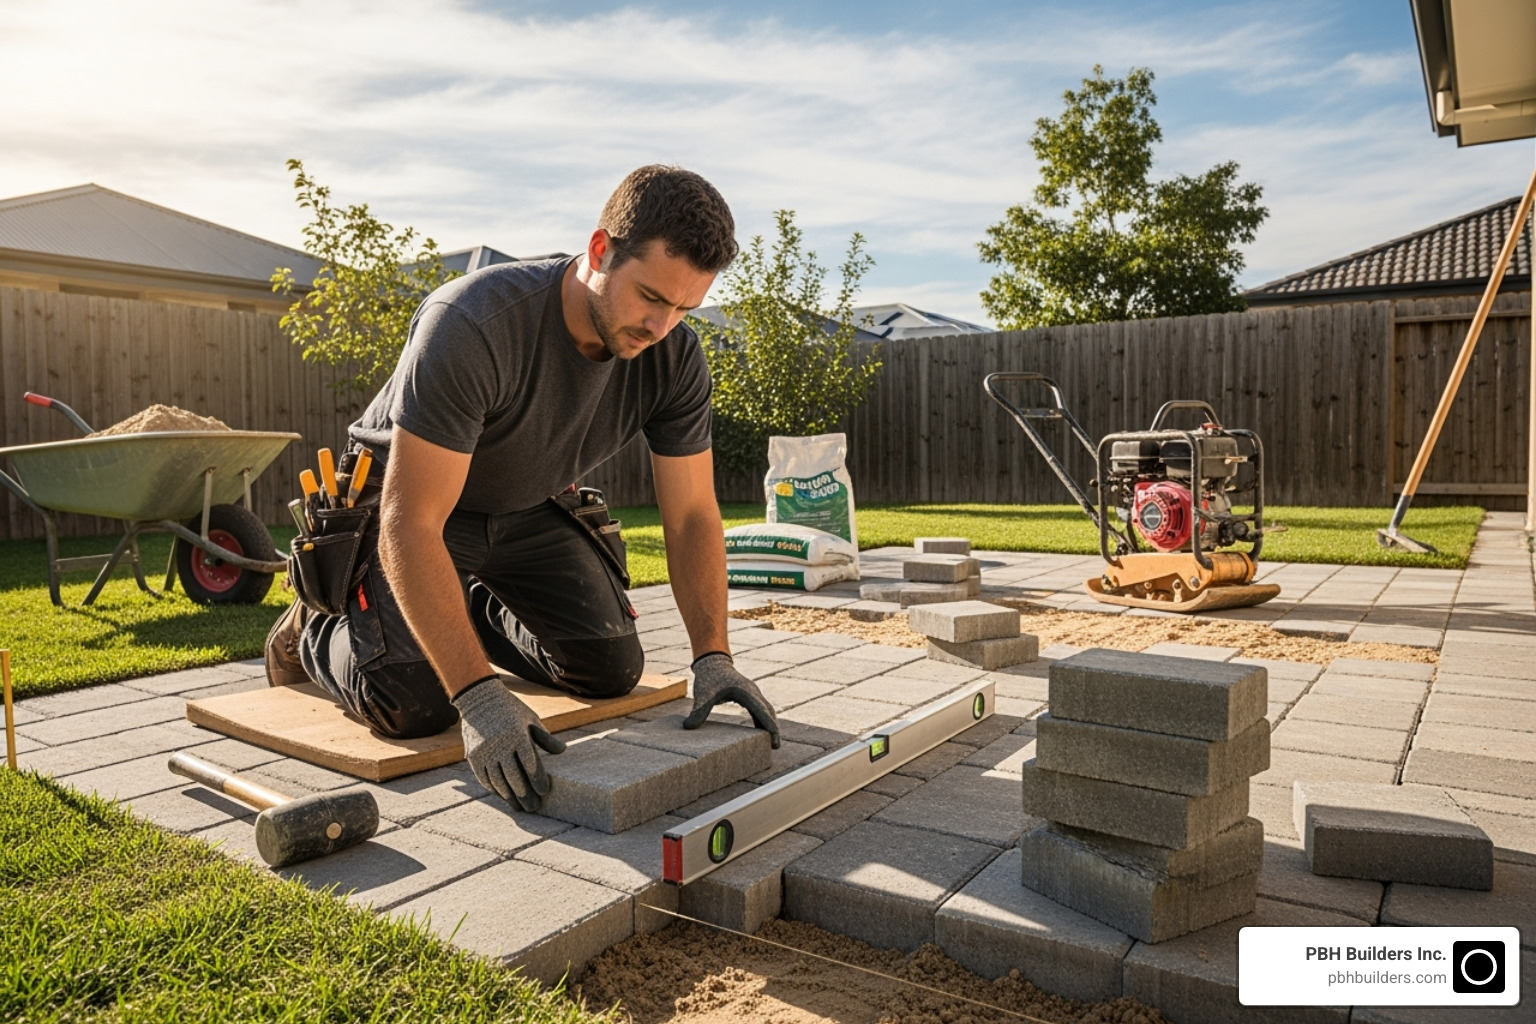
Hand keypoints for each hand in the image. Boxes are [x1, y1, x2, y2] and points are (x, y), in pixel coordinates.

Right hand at [453, 675, 566, 812]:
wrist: (479, 699)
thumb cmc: (510, 710)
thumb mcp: (530, 719)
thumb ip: (545, 737)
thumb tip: (562, 751)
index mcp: (518, 735)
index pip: (531, 764)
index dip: (538, 780)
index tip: (544, 791)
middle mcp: (500, 745)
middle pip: (515, 777)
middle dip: (525, 795)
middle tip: (534, 808)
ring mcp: (485, 752)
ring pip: (499, 781)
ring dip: (510, 797)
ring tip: (519, 807)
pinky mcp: (473, 756)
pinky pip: (485, 778)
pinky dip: (495, 790)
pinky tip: (503, 796)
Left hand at [684, 652, 779, 748]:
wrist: (713, 663)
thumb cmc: (709, 678)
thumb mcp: (702, 695)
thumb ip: (698, 711)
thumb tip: (688, 727)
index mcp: (744, 691)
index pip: (760, 708)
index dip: (767, 723)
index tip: (774, 735)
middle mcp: (752, 691)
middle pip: (768, 711)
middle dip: (772, 728)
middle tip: (775, 746)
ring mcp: (753, 693)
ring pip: (766, 710)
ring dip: (769, 724)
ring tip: (771, 743)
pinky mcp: (750, 696)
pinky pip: (760, 709)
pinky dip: (763, 720)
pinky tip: (761, 732)